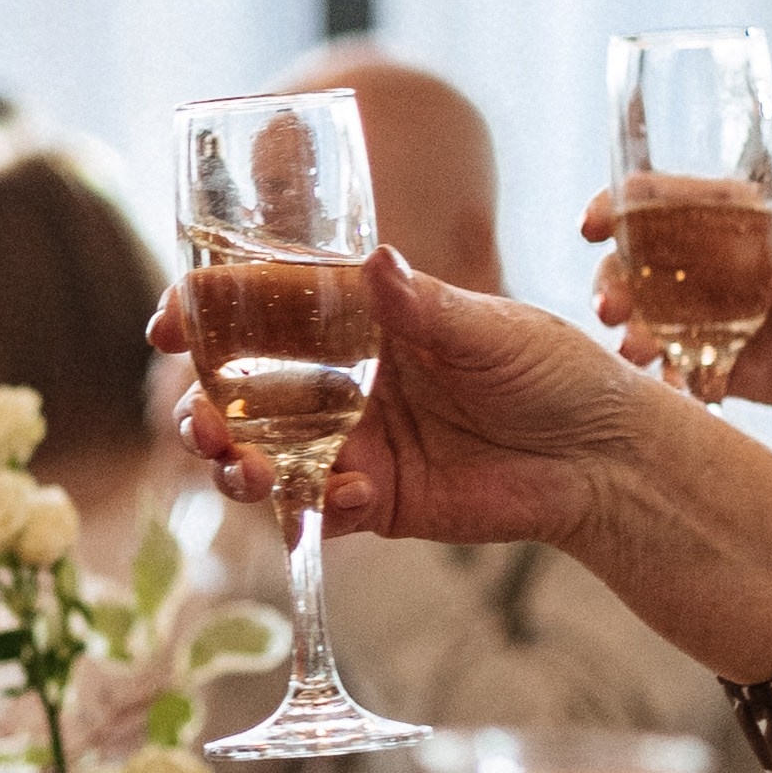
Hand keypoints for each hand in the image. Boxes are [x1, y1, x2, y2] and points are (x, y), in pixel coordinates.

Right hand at [150, 253, 657, 546]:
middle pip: (244, 392)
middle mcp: (344, 381)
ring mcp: (354, 444)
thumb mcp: (490, 328)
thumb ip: (424, 307)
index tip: (168, 324)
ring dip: (238, 465)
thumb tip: (374, 262)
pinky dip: (320, 507)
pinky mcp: (377, 502)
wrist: (604, 457)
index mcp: (360, 322)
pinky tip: (351, 497)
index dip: (206, 315)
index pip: (263, 311)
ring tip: (237, 471)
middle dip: (204, 409)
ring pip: (266, 457)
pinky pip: (322, 510)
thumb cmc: (554, 371)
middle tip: (196, 425)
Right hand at [583, 194, 771, 467]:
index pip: (661, 199)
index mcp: (734, 220)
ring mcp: (700, 318)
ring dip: (631, 331)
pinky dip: (666, 381)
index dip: (619, 206)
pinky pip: (672, 371)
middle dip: (613, 281)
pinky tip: (671, 388)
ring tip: (637, 353)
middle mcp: (705, 265)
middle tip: (610, 309)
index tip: (594, 226)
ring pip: (643, 317)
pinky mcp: (707, 366)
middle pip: (635, 262)